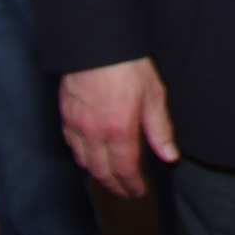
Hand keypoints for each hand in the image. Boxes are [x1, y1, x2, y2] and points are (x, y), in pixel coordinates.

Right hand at [58, 57, 178, 197]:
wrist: (97, 42)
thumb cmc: (128, 65)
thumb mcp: (154, 95)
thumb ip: (160, 129)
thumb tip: (169, 156)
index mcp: (119, 129)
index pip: (125, 169)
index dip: (132, 185)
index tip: (138, 191)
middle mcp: (94, 132)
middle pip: (101, 172)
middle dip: (114, 186)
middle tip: (125, 192)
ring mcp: (76, 124)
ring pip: (83, 161)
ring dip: (97, 173)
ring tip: (110, 177)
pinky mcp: (65, 115)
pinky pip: (71, 144)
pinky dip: (80, 155)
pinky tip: (89, 155)